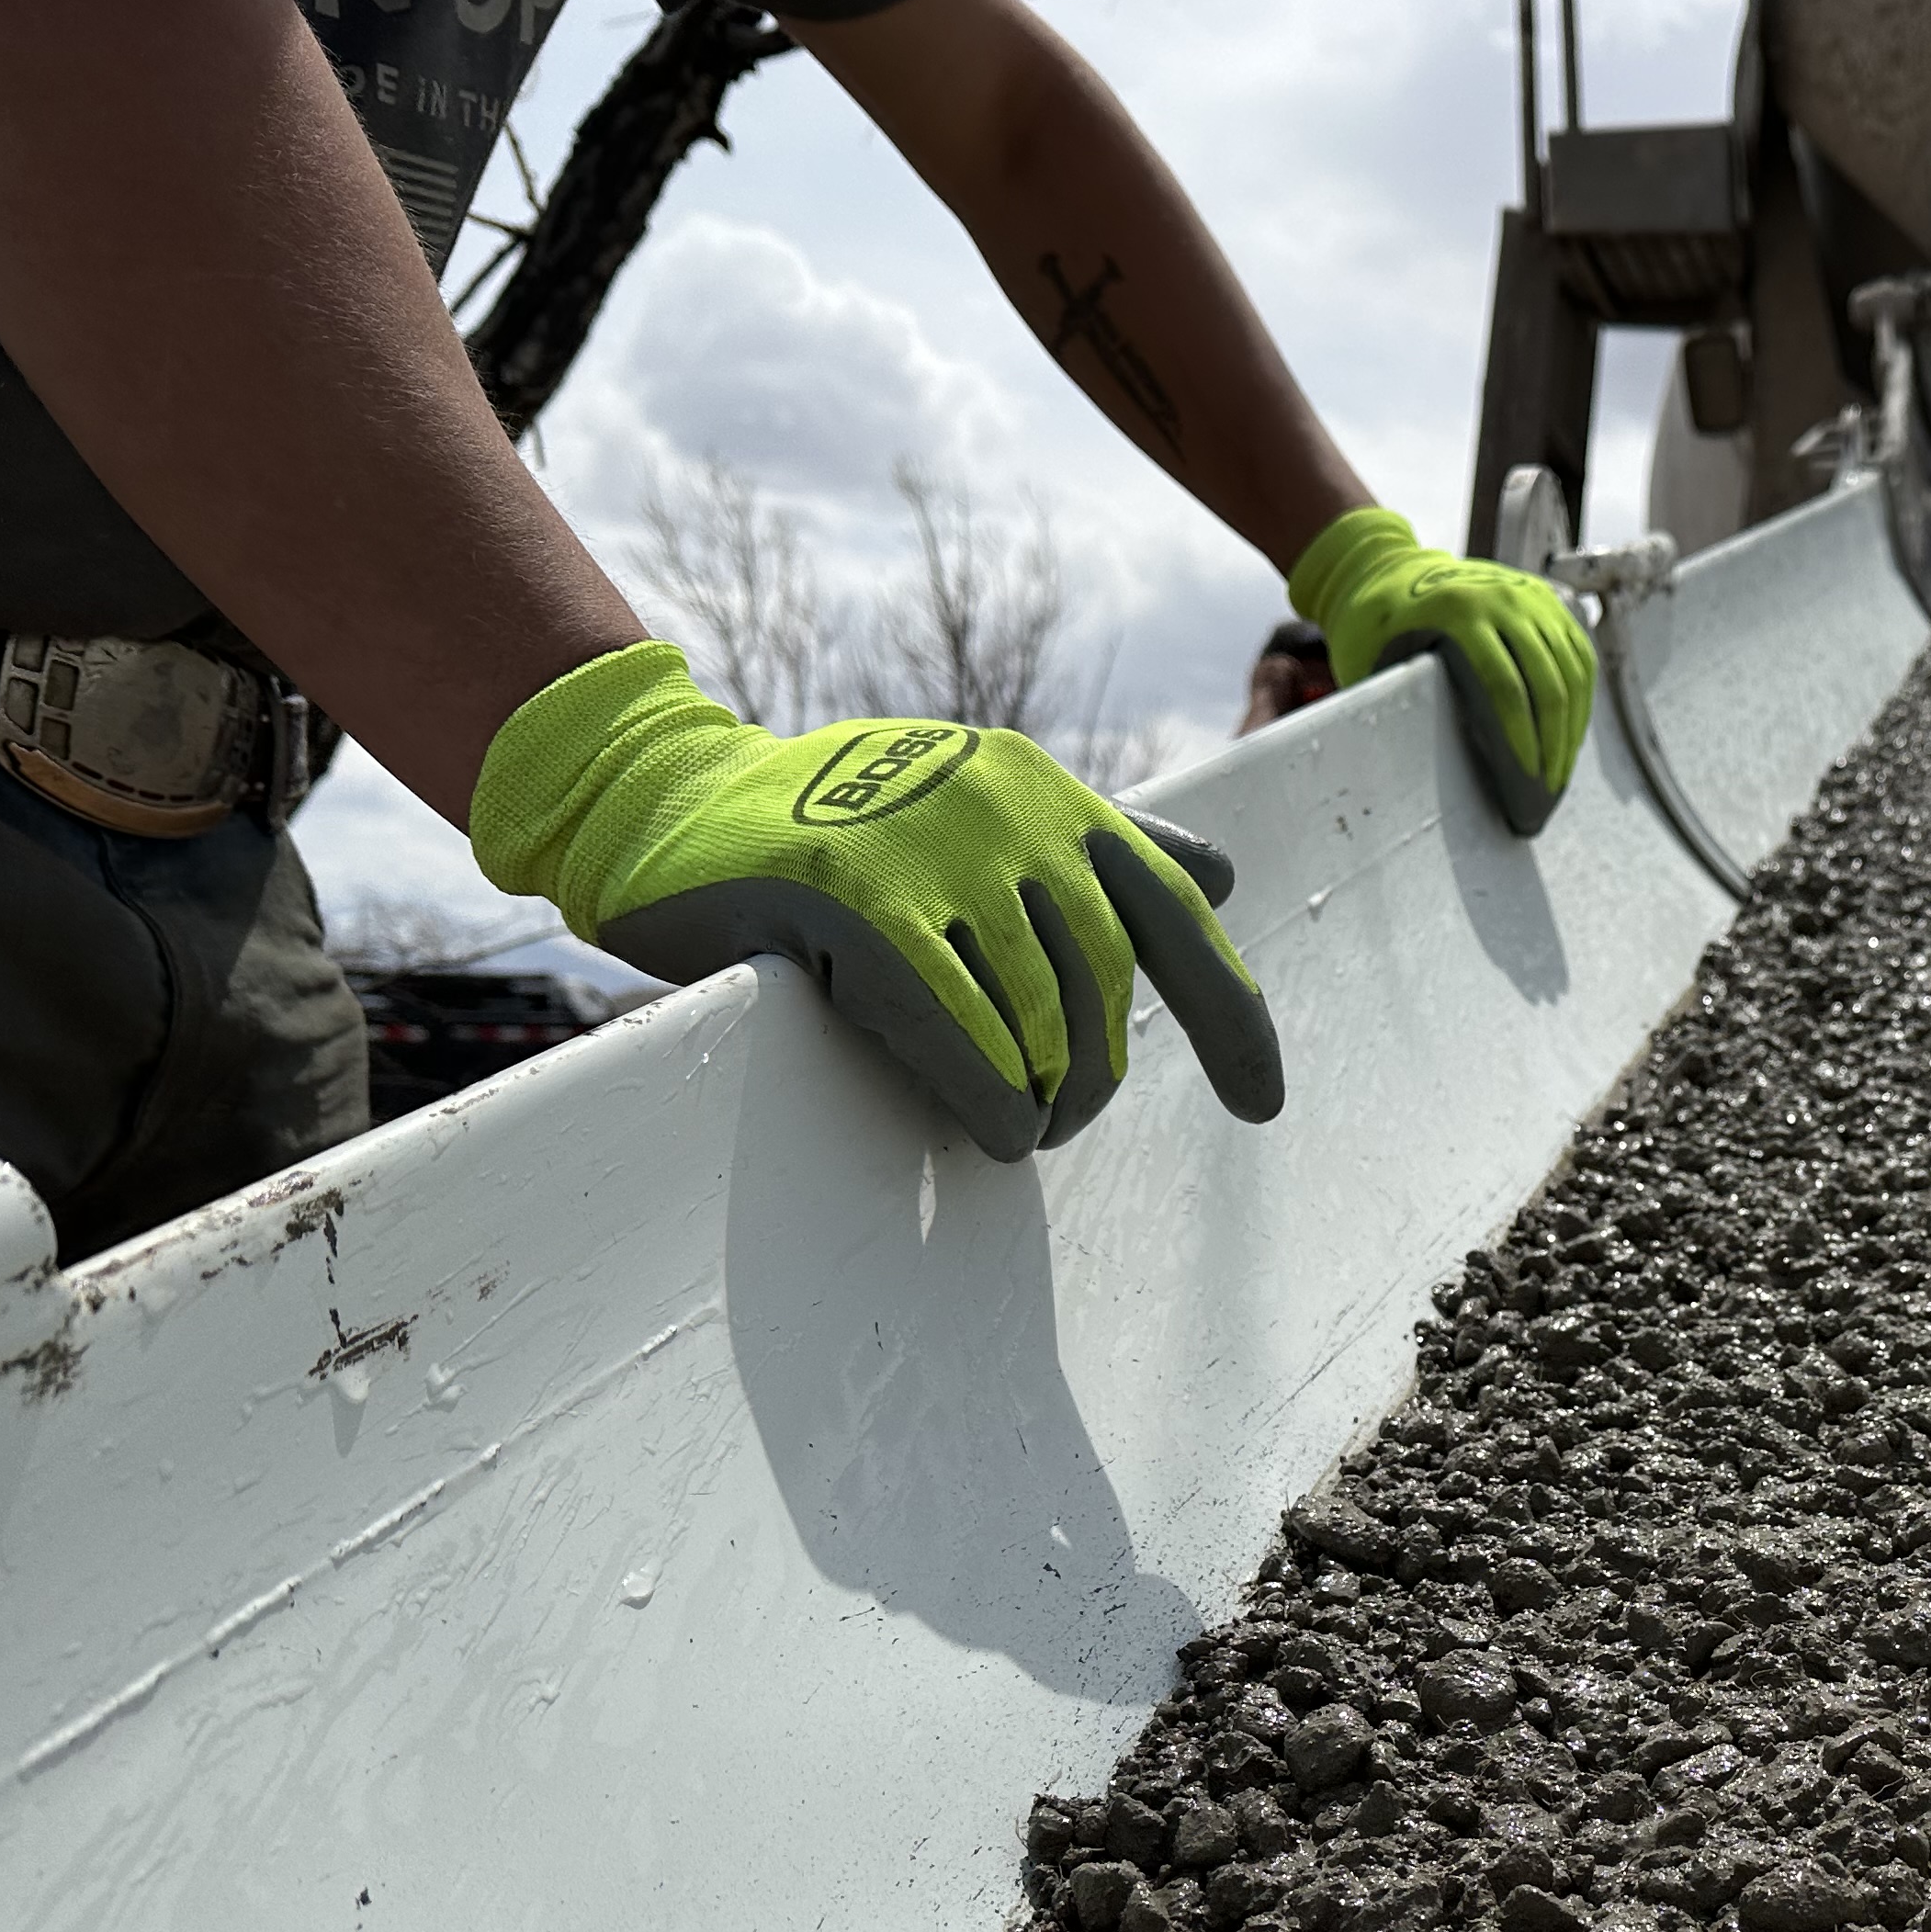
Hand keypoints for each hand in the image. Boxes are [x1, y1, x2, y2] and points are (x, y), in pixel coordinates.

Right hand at [471, 643, 1280, 1156]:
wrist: (666, 801)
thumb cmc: (835, 832)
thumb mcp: (980, 817)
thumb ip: (1098, 847)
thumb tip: (1222, 877)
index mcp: (1049, 796)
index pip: (1174, 915)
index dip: (1231, 1018)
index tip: (1264, 1106)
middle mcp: (1006, 808)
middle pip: (1106, 985)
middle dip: (1097, 1076)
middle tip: (1062, 1125)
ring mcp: (928, 846)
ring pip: (1038, 1013)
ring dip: (1045, 1098)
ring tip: (1022, 1134)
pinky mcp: (849, 897)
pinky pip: (955, 1024)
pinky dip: (989, 1094)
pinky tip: (999, 1135)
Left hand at [1289, 507, 1594, 799]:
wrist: (1385, 567)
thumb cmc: (1370, 625)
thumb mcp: (1370, 658)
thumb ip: (1398, 702)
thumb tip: (1428, 771)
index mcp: (1458, 611)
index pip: (1506, 688)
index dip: (1521, 741)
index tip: (1527, 783)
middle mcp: (1503, 598)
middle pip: (1548, 685)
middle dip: (1553, 747)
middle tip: (1547, 792)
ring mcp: (1530, 596)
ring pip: (1572, 673)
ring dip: (1571, 729)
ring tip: (1559, 773)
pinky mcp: (1545, 600)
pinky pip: (1578, 656)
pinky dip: (1579, 700)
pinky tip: (1568, 735)